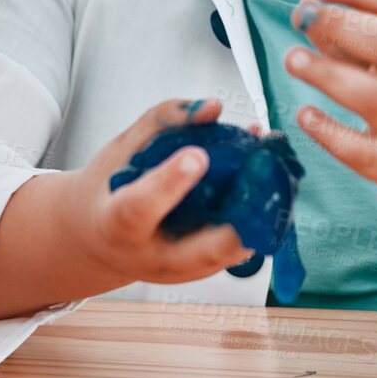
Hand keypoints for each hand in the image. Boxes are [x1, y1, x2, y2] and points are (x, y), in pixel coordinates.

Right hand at [68, 97, 257, 286]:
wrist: (101, 241)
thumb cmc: (111, 188)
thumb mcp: (122, 149)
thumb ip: (164, 122)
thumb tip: (213, 107)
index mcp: (118, 224)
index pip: (140, 208)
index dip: (169, 183)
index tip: (197, 155)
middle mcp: (152, 256)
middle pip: (200, 252)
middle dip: (235, 225)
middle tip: (262, 184)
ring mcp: (183, 270)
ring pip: (230, 253)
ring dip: (260, 215)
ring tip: (275, 171)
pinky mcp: (206, 270)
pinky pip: (237, 248)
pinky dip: (258, 218)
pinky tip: (272, 183)